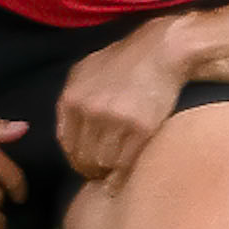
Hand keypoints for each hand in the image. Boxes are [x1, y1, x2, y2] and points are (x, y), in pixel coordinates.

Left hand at [56, 15, 192, 183]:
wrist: (162, 50)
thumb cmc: (126, 59)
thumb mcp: (87, 70)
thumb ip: (73, 99)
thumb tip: (70, 134)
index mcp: (72, 98)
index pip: (67, 143)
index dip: (76, 159)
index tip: (85, 164)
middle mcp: (90, 111)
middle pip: (83, 156)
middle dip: (91, 169)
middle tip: (101, 173)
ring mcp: (114, 120)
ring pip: (104, 162)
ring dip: (107, 172)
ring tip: (113, 173)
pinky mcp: (140, 128)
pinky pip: (126, 162)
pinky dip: (123, 175)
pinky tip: (123, 177)